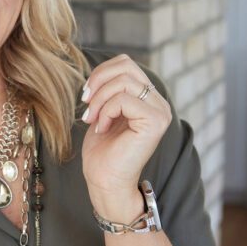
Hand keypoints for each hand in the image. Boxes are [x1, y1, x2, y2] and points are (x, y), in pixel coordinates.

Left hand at [80, 55, 172, 212]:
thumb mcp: (104, 111)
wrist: (105, 182)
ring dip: (100, 99)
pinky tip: (101, 128)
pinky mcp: (155, 122)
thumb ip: (110, 89)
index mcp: (149, 97)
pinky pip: (124, 99)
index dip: (101, 73)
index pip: (126, 63)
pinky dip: (106, 111)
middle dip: (98, 81)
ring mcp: (160, 112)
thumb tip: (101, 70)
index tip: (86, 96)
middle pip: (126, 65)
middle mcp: (159, 102)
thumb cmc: (103, 151)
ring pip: (124, 81)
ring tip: (92, 119)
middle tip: (86, 103)